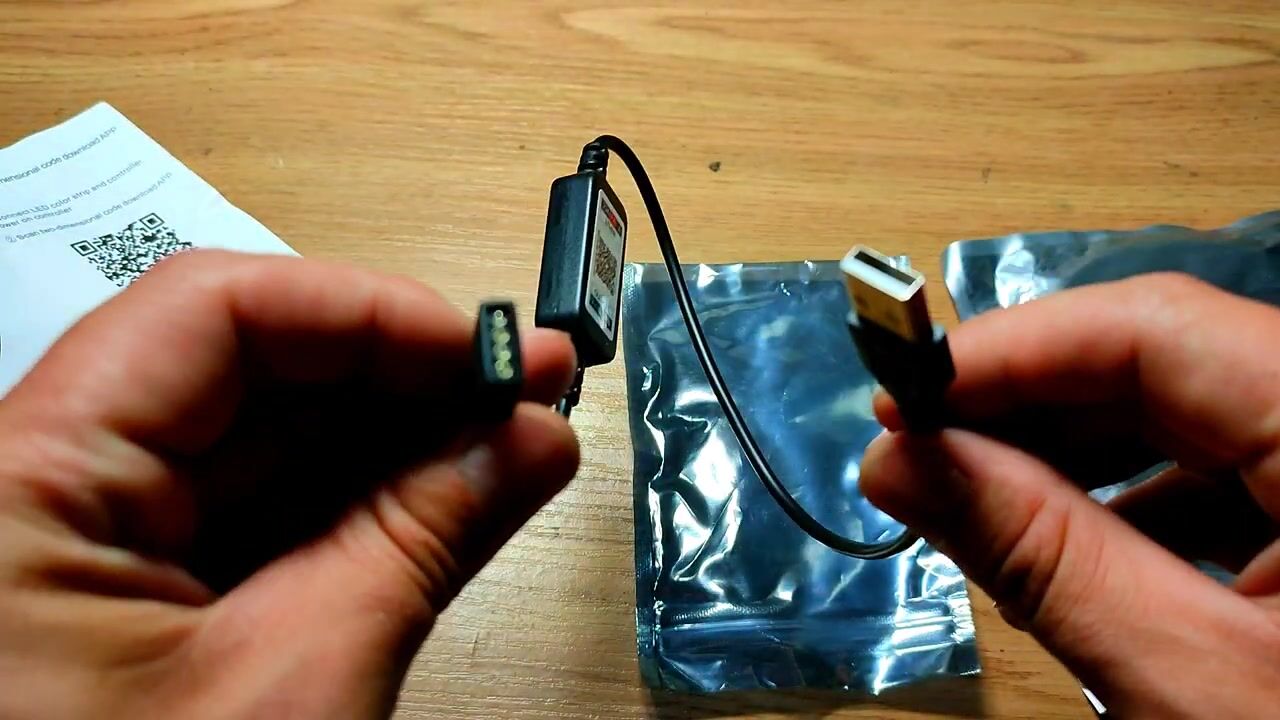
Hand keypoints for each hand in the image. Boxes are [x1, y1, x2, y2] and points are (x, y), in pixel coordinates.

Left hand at [0, 251, 577, 718]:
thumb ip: (423, 536)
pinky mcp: (137, 592)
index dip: (367, 309)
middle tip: (536, 385)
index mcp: (26, 480)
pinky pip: (260, 512)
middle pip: (247, 367)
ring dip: (398, 437)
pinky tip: (455, 493)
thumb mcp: (295, 684)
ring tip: (519, 439)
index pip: (213, 313)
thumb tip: (534, 435)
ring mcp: (92, 540)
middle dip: (402, 372)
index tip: (488, 346)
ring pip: (264, 440)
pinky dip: (361, 503)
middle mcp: (44, 485)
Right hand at [862, 274, 1279, 717]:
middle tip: (922, 455)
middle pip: (1174, 362)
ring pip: (1200, 415)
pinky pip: (1239, 473)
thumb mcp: (1194, 682)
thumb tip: (903, 462)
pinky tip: (1084, 555)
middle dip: (1034, 407)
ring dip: (1080, 457)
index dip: (1015, 351)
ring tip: (986, 512)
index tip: (905, 397)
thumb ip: (1042, 555)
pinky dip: (1146, 503)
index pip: (1160, 329)